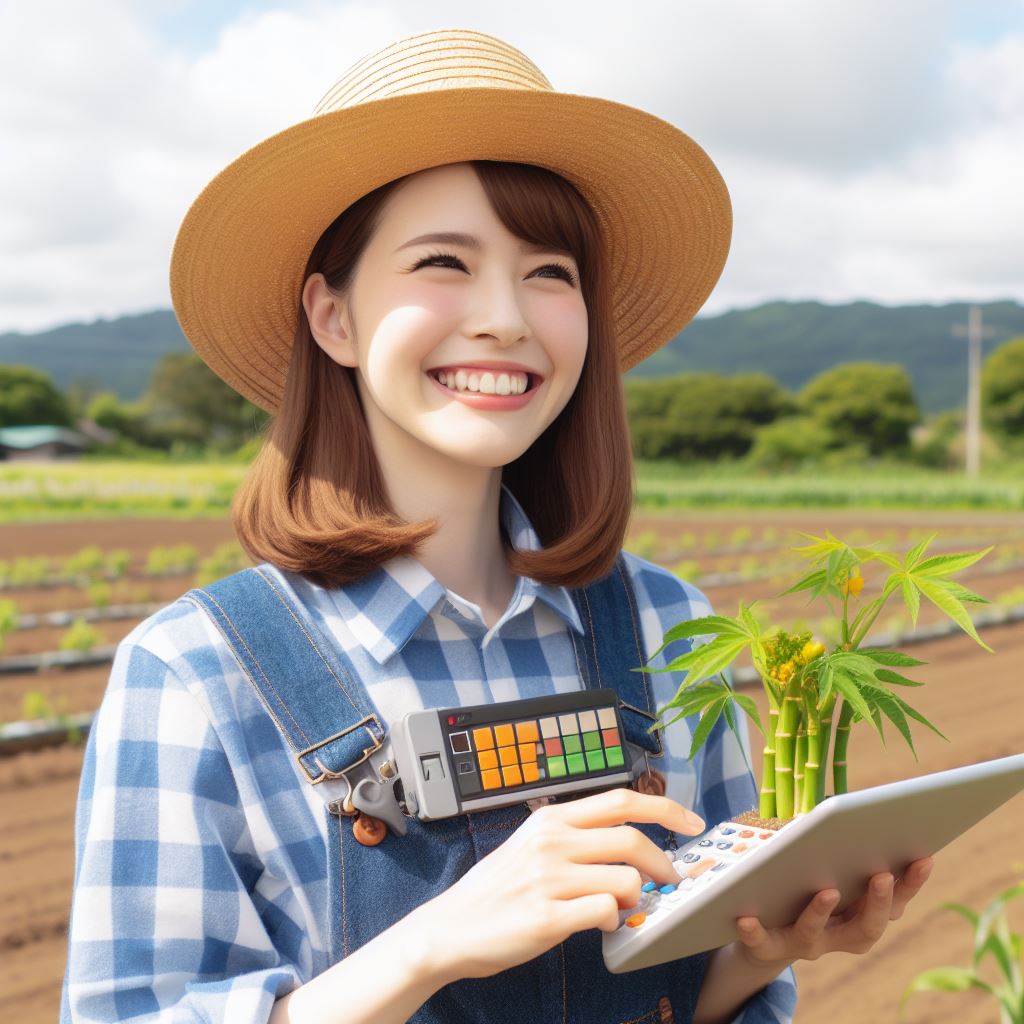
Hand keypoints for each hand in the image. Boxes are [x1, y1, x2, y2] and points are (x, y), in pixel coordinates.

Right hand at [414, 788, 703, 982]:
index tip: (692, 822)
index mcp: (551, 819)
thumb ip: (574, 840)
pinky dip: (614, 920)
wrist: (449, 928)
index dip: (665, 807)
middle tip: (671, 881)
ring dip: (636, 897)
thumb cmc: (496, 890)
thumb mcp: (531, 847)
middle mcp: (551, 841)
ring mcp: (548, 878)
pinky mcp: (547, 917)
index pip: (621, 799)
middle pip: (632, 839)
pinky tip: (601, 925)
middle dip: (664, 863)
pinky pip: (605, 912)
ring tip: (623, 907)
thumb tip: (629, 850)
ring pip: (626, 879)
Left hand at [733, 856, 934, 968]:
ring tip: (827, 891)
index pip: (894, 903)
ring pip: (816, 936)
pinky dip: (755, 932)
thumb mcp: (823, 863)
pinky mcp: (767, 947)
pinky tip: (745, 917)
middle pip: (865, 929)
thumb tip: (850, 812)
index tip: (924, 856)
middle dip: (876, 902)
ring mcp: (803, 944)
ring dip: (820, 913)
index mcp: (858, 915)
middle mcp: (837, 936)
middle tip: (880, 874)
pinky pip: (761, 943)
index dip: (911, 883)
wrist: (765, 934)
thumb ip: (839, 847)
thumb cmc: (803, 886)